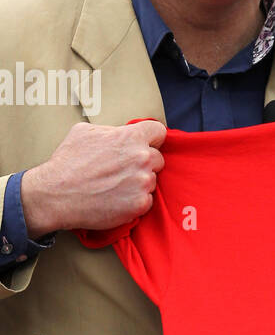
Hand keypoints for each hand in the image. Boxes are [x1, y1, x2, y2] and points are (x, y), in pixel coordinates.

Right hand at [20, 121, 165, 235]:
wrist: (56, 195)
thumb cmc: (67, 162)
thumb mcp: (84, 132)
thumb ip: (111, 130)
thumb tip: (119, 133)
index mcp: (131, 137)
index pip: (159, 132)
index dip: (151, 139)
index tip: (144, 145)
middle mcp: (142, 158)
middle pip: (157, 159)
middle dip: (143, 163)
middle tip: (123, 170)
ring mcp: (143, 182)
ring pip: (151, 181)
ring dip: (138, 183)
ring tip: (115, 186)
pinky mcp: (140, 204)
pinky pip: (146, 201)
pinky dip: (134, 201)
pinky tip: (116, 199)